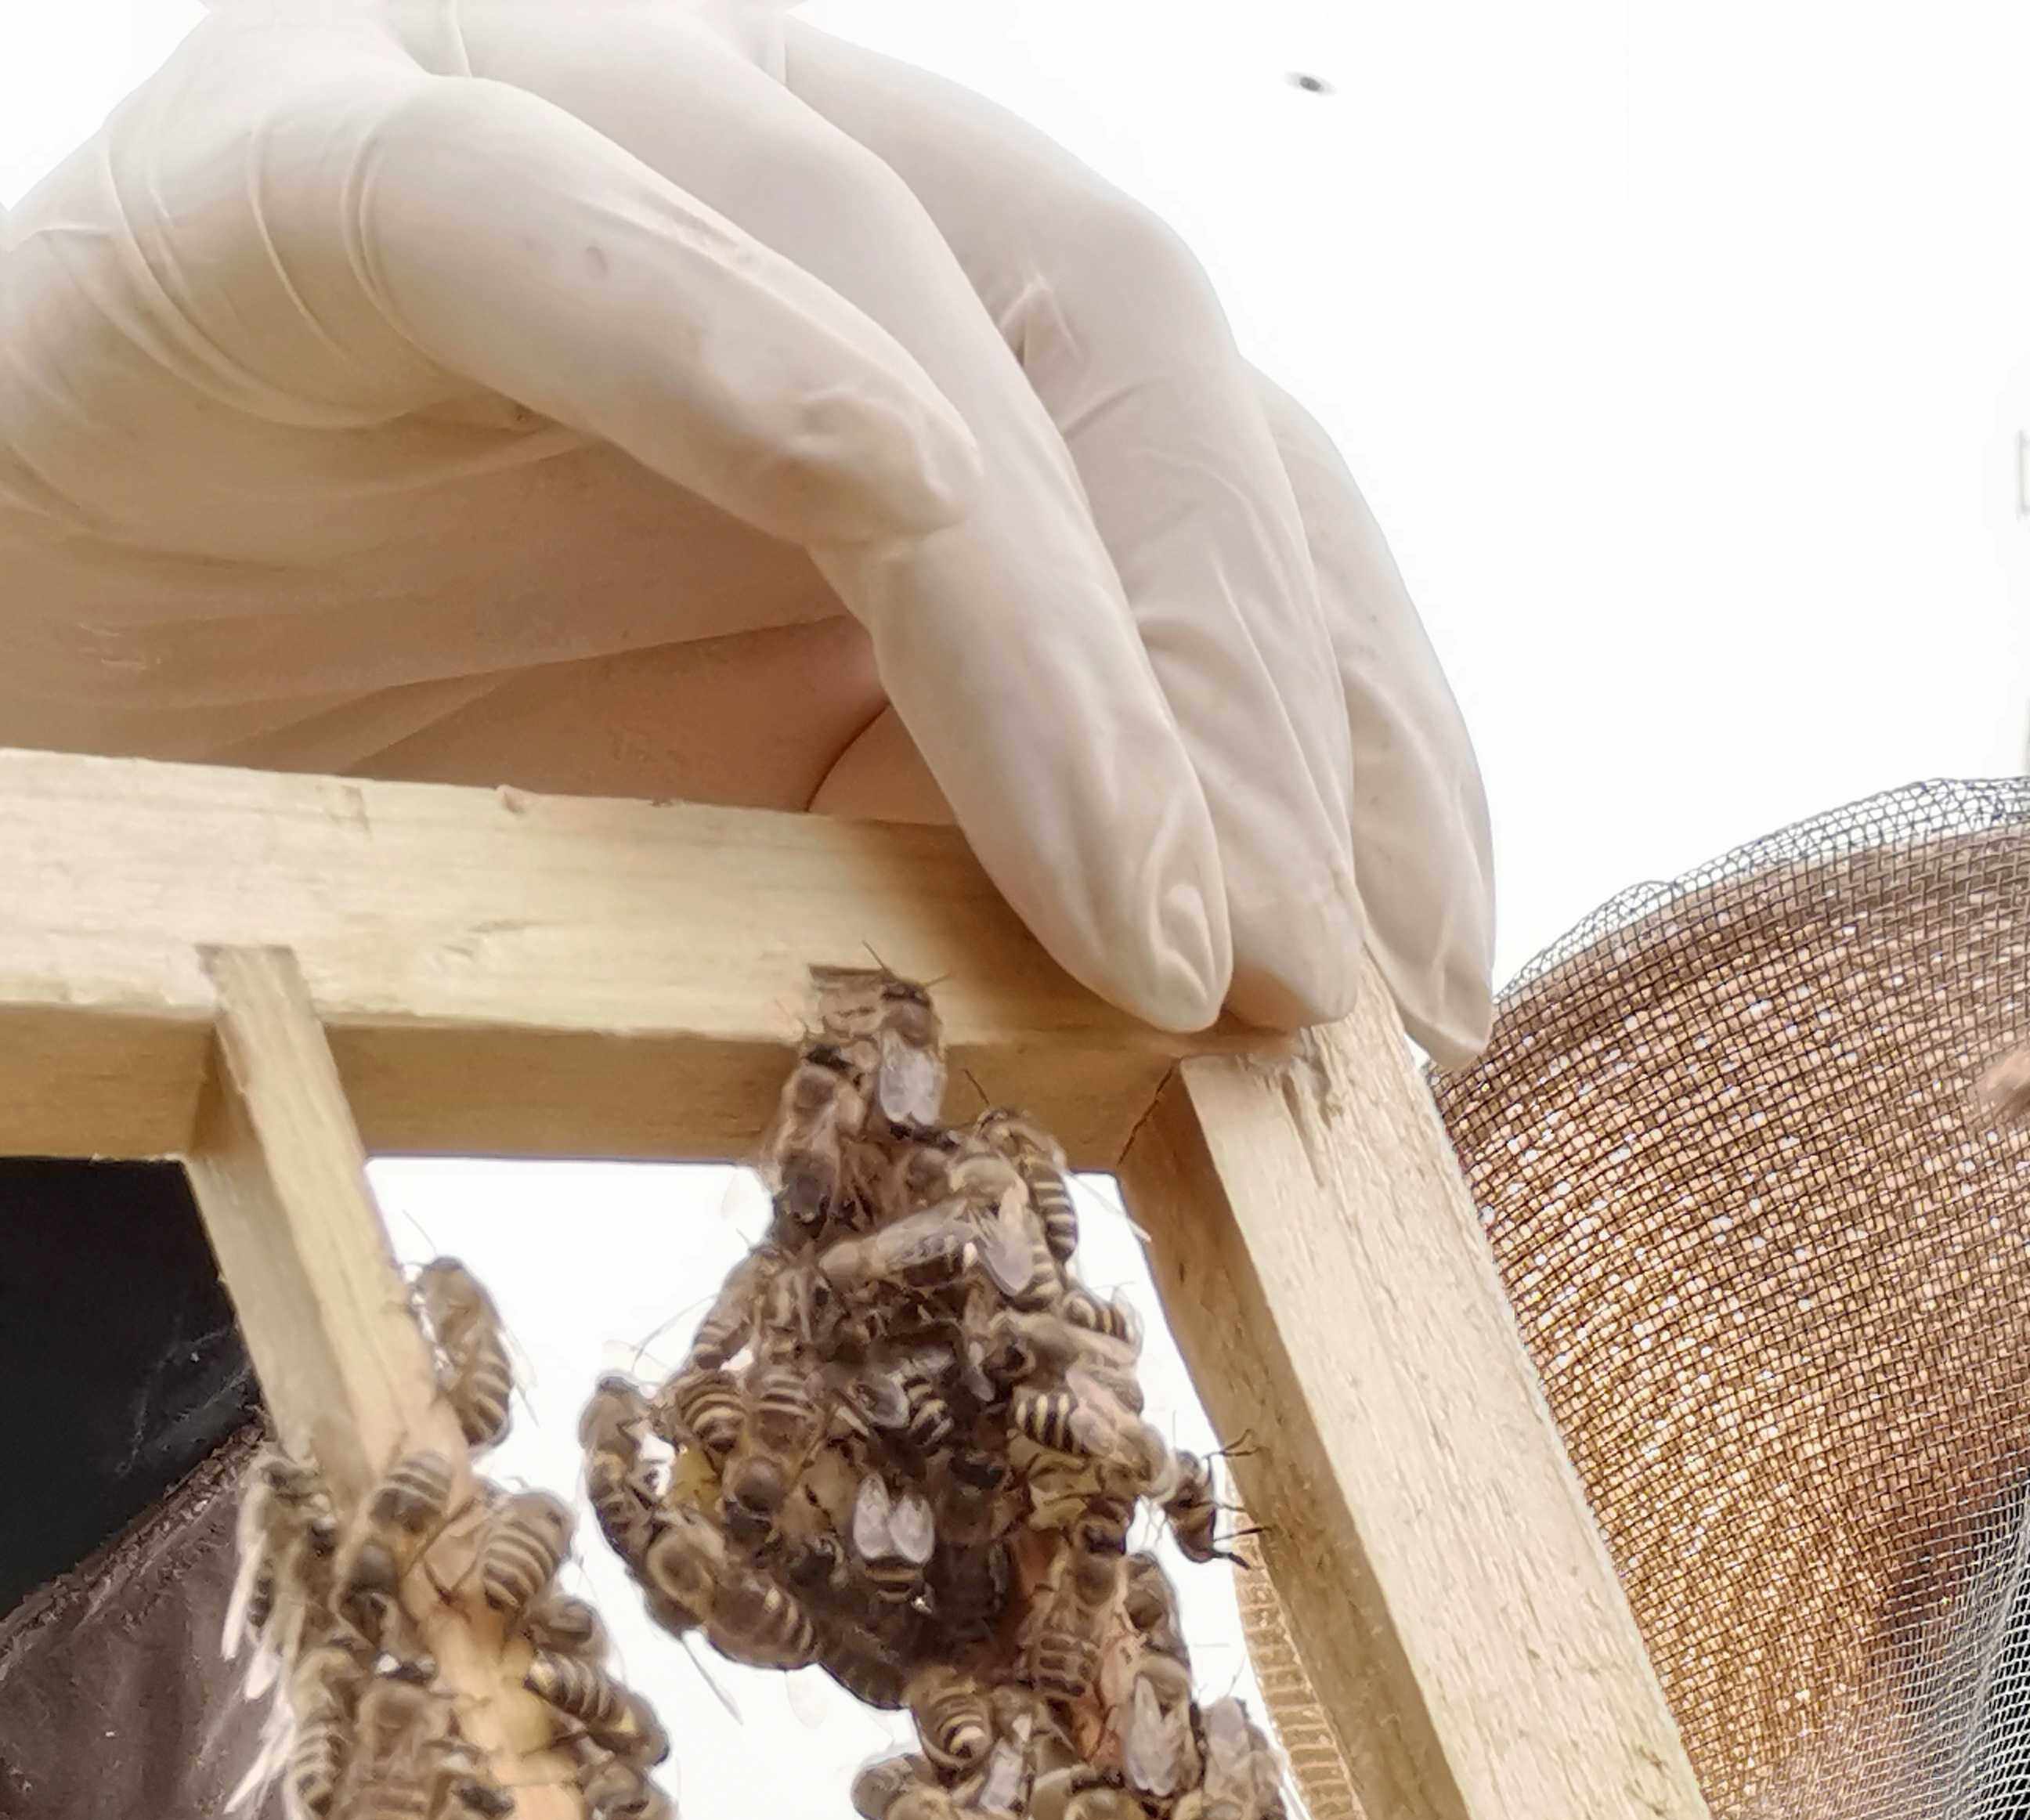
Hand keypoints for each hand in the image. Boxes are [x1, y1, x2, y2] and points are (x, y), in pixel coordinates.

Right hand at [0, 0, 1490, 1051]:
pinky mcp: (303, 161)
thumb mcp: (769, 845)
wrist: (36, 731)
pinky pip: (528, 204)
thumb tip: (1292, 1024)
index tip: (1422, 991)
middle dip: (1246, 682)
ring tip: (1150, 918)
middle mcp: (774, 171)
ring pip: (884, 263)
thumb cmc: (408, 783)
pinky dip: (718, 335)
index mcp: (929, 328)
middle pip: (1122, 333)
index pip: (1232, 468)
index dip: (1361, 720)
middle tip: (1300, 996)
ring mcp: (539, 116)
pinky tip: (881, 487)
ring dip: (1057, 613)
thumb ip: (990, 859)